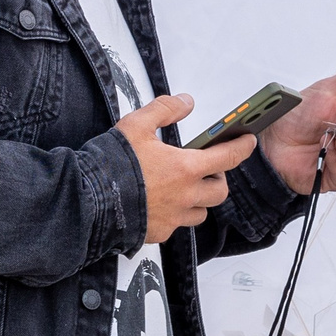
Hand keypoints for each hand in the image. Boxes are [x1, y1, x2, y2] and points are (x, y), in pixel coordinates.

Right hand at [118, 95, 244, 243]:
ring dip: (199, 200)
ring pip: (201, 213)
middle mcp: (185, 195)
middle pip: (220, 191)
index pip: (228, 157)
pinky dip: (176, 215)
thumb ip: (165, 109)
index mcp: (185, 168)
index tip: (247, 142)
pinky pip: (177, 226)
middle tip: (207, 169)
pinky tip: (161, 205)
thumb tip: (186, 102)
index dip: (242, 148)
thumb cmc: (112, 165)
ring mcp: (173, 217)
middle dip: (218, 179)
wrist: (88, 202)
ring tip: (185, 189)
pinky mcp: (159, 233)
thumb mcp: (137, 125)